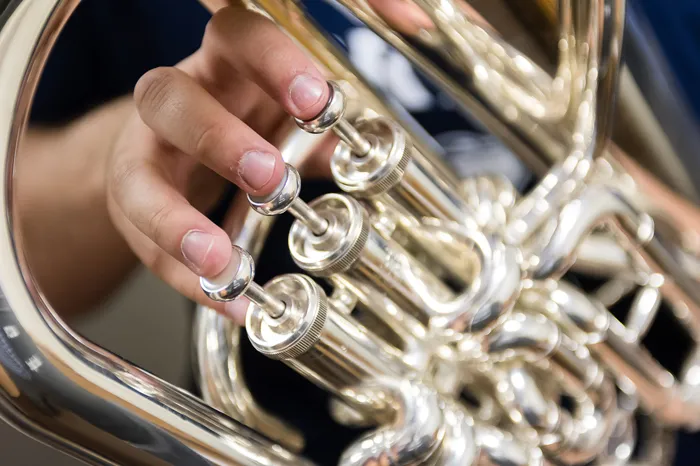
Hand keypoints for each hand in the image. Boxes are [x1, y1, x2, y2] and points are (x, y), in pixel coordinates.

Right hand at [106, 4, 330, 318]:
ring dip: (179, 221)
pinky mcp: (131, 207)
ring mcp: (143, 153)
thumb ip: (321, 133)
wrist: (176, 153)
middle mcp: (174, 100)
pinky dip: (188, 277)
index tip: (318, 103)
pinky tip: (227, 299)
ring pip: (137, 175)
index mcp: (222, 66)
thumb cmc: (242, 124)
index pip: (237, 38)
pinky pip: (145, 243)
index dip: (274, 64)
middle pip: (170, 98)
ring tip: (223, 258)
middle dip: (220, 140)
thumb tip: (377, 152)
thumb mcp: (282, 118)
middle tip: (271, 179)